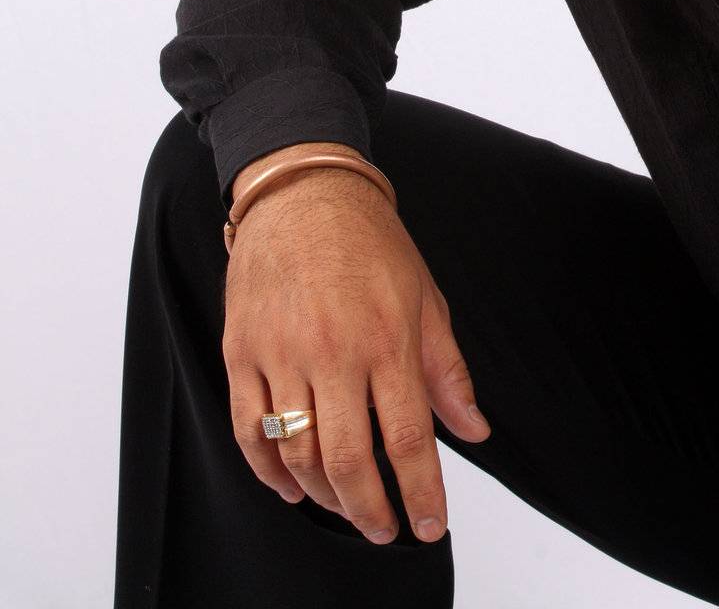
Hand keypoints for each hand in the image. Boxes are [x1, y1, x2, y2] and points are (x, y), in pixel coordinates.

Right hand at [221, 147, 491, 543]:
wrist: (303, 193)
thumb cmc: (370, 242)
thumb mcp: (425, 298)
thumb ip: (448, 371)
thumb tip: (474, 430)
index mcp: (387, 339)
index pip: (409, 438)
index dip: (421, 493)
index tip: (430, 524)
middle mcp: (333, 351)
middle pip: (349, 460)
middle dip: (371, 510)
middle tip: (384, 529)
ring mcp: (281, 352)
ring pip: (298, 453)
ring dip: (325, 497)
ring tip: (347, 507)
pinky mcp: (241, 350)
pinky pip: (248, 429)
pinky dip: (268, 471)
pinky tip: (291, 487)